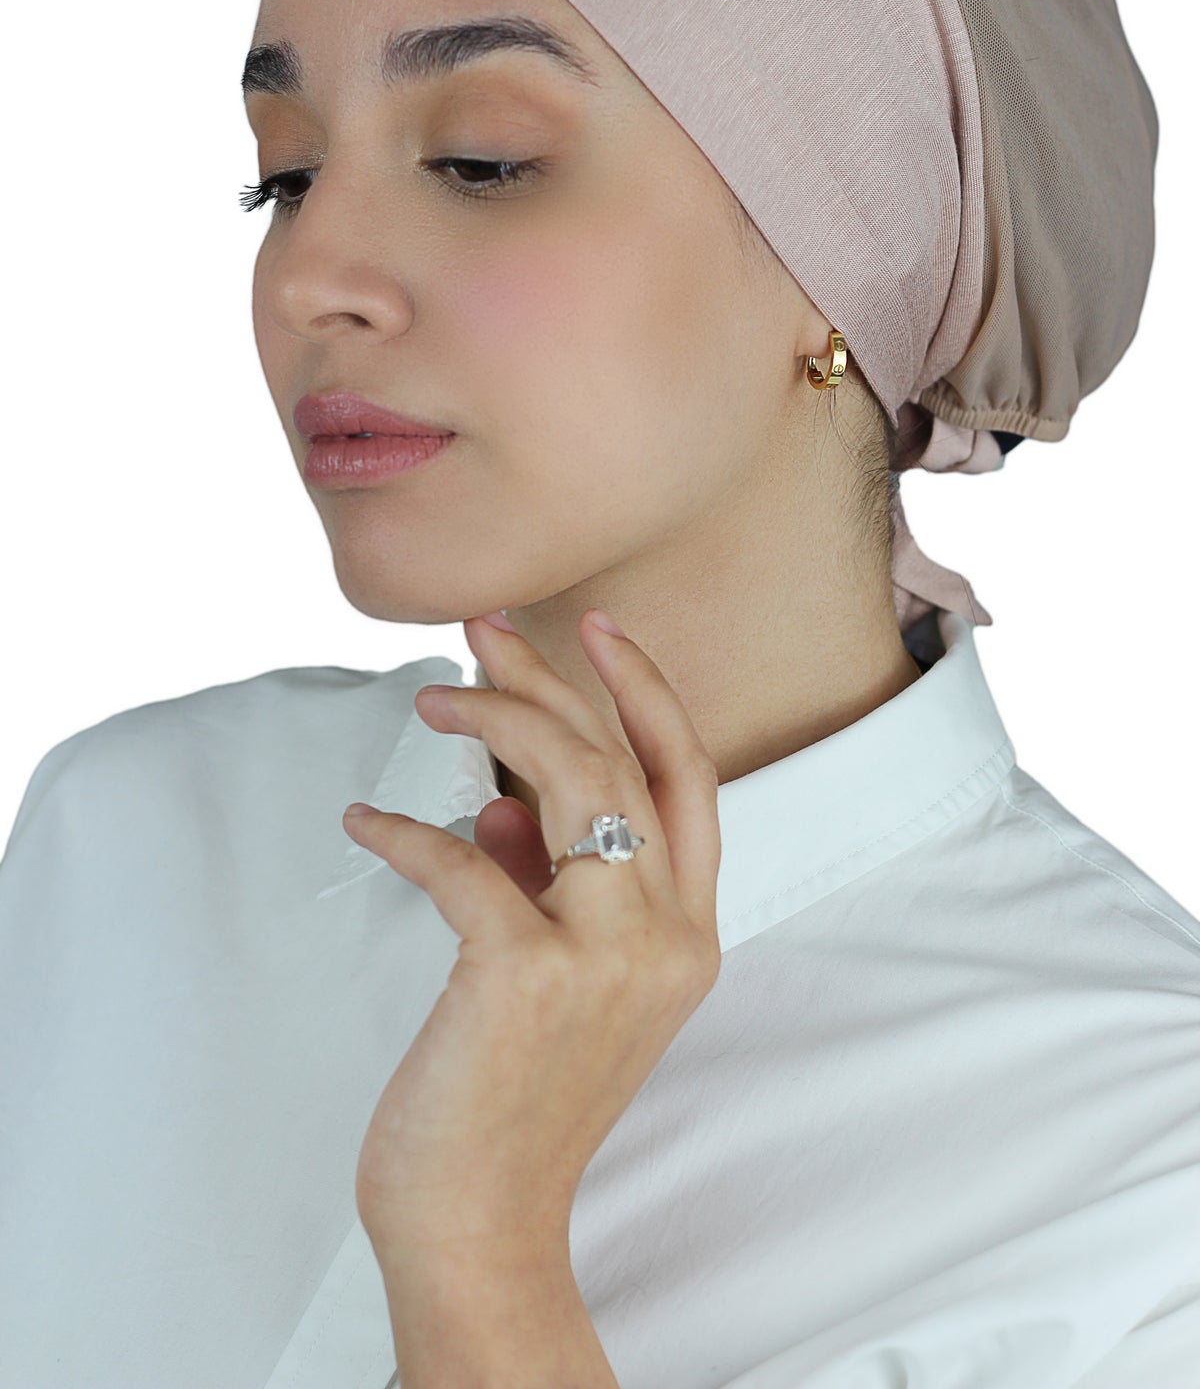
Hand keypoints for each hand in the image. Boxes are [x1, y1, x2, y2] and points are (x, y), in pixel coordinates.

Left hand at [341, 608, 722, 1264]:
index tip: (597, 627)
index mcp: (689, 934)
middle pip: (617, 759)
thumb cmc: (511, 1096)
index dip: (649, 689)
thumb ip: (544, 887)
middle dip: (547, 680)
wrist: (481, 1225)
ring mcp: (605, 956)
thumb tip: (495, 812)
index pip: (690, 778)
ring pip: (565, 781)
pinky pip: (461, 859)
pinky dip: (403, 830)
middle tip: (482, 636)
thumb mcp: (557, 980)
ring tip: (430, 701)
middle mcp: (666, 936)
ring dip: (490, 722)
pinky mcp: (525, 976)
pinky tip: (363, 822)